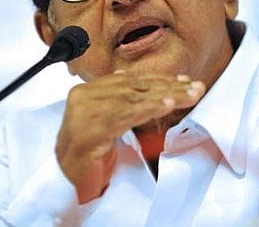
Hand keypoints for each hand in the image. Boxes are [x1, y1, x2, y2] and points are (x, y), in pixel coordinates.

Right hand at [55, 70, 204, 203]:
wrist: (65, 180)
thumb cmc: (87, 153)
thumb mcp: (108, 123)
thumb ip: (121, 102)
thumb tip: (142, 82)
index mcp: (88, 91)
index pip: (130, 79)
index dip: (159, 78)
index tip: (183, 80)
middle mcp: (84, 97)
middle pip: (134, 86)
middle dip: (168, 86)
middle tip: (194, 87)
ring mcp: (84, 113)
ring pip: (133, 98)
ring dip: (165, 96)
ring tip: (187, 95)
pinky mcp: (89, 130)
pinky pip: (125, 115)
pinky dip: (149, 108)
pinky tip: (166, 104)